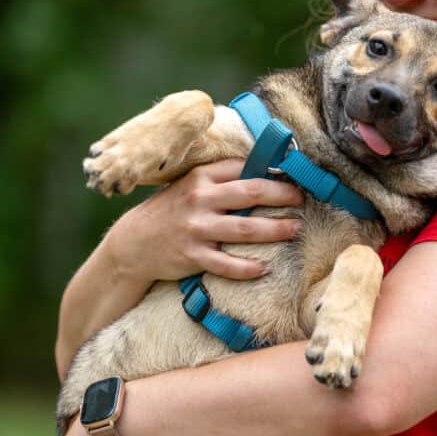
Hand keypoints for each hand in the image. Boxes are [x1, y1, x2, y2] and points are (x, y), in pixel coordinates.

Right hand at [106, 159, 304, 282]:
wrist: (134, 242)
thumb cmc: (171, 210)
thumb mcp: (190, 185)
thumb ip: (220, 179)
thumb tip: (263, 172)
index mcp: (201, 177)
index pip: (244, 168)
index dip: (272, 171)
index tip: (293, 176)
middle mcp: (200, 199)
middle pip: (252, 193)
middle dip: (283, 196)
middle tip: (302, 200)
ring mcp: (196, 229)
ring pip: (245, 229)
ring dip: (275, 229)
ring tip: (295, 229)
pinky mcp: (192, 256)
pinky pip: (226, 264)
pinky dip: (248, 267)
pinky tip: (265, 267)